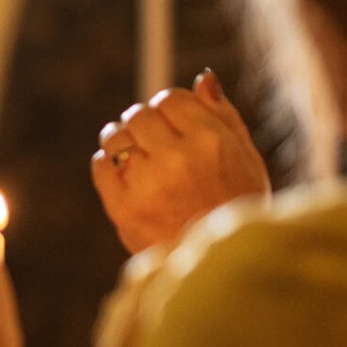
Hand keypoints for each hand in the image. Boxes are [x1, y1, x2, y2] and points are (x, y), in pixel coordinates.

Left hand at [91, 70, 269, 254]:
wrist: (223, 268)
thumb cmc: (237, 207)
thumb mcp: (246, 158)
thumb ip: (223, 115)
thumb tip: (202, 78)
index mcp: (211, 142)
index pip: (170, 99)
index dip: (170, 107)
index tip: (174, 123)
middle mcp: (177, 159)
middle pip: (139, 114)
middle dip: (145, 123)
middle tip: (156, 143)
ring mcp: (147, 185)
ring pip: (115, 137)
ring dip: (122, 140)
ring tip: (140, 158)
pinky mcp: (123, 209)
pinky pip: (100, 165)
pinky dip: (108, 165)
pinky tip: (128, 176)